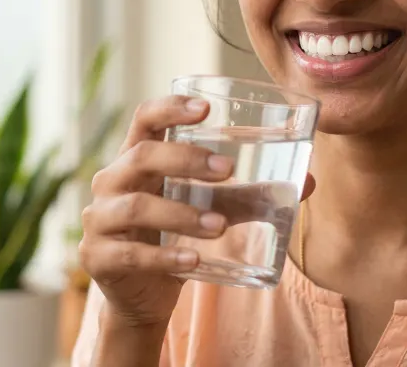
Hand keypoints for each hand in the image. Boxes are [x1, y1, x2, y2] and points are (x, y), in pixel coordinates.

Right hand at [78, 95, 229, 328]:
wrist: (142, 297)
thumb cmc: (174, 238)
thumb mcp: (208, 209)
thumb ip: (247, 196)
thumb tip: (307, 183)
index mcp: (135, 159)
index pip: (144, 120)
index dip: (170, 108)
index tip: (204, 108)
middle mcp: (111, 182)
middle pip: (142, 156)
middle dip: (185, 160)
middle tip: (226, 169)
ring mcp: (100, 221)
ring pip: (137, 206)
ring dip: (182, 213)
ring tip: (220, 225)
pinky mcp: (99, 258)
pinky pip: (132, 254)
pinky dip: (166, 257)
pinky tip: (194, 259)